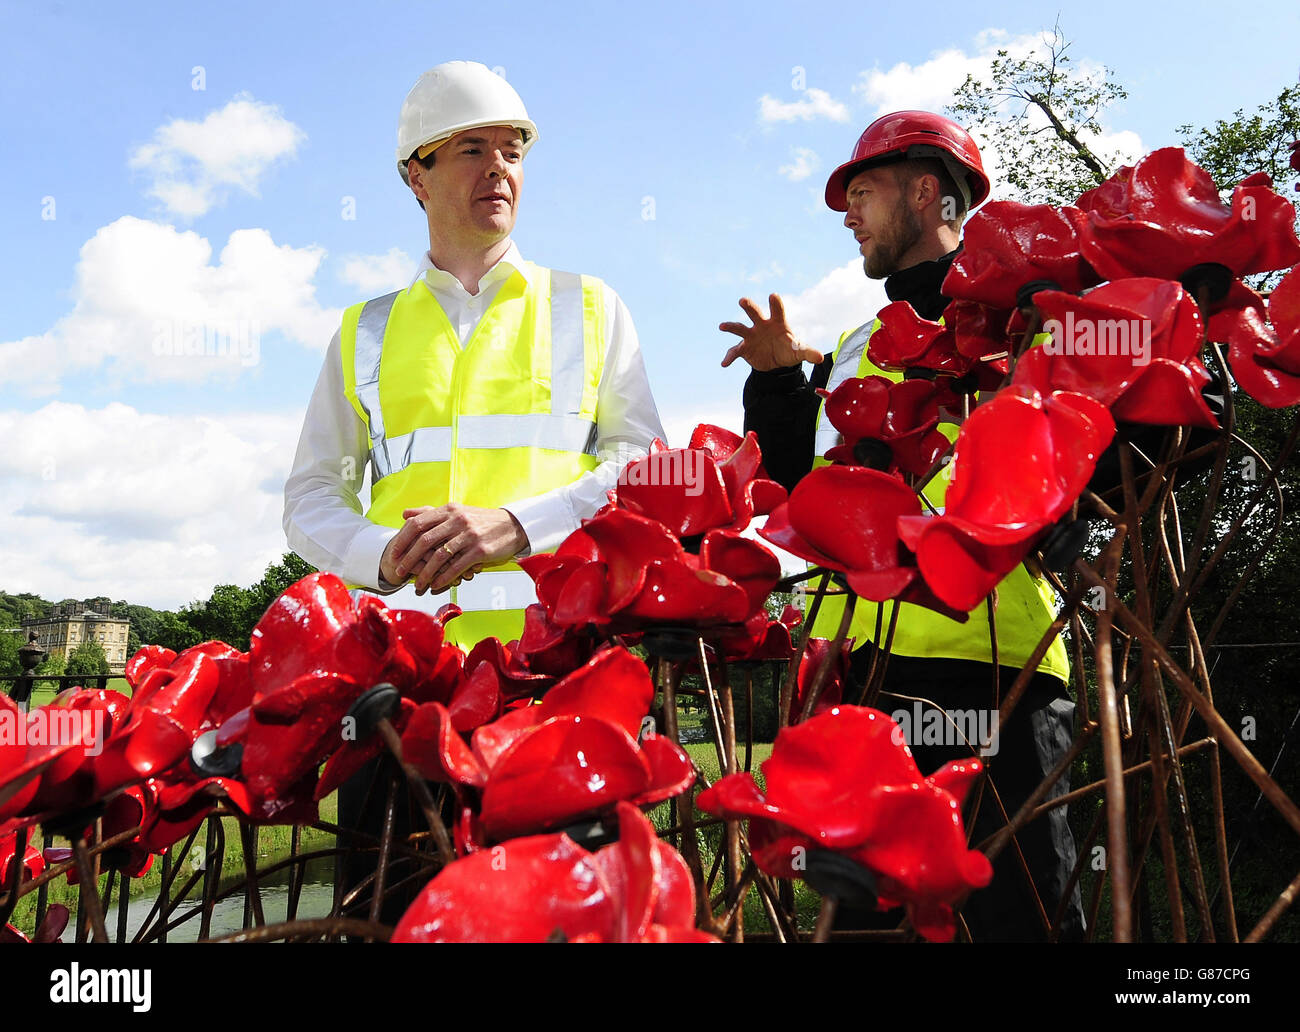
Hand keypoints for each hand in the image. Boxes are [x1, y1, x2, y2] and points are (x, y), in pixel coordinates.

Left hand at [381, 504, 527, 595]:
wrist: (512, 526)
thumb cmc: (481, 521)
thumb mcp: (456, 511)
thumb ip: (429, 513)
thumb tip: (405, 514)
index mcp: (449, 510)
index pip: (418, 523)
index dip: (403, 540)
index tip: (394, 554)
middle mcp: (457, 520)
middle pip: (424, 541)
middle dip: (409, 559)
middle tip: (399, 572)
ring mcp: (469, 535)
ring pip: (439, 556)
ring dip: (425, 573)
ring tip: (417, 585)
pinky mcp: (480, 551)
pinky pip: (456, 567)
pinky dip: (443, 578)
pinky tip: (436, 585)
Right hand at [719, 294, 824, 370]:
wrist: (777, 363)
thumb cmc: (789, 350)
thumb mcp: (799, 352)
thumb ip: (808, 353)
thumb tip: (820, 358)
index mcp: (777, 323)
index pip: (777, 310)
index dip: (775, 303)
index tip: (773, 296)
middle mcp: (762, 325)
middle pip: (754, 313)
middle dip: (749, 307)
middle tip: (743, 301)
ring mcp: (751, 336)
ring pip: (739, 328)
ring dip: (731, 326)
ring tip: (722, 326)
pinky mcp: (744, 348)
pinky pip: (734, 351)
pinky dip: (729, 357)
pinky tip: (724, 363)